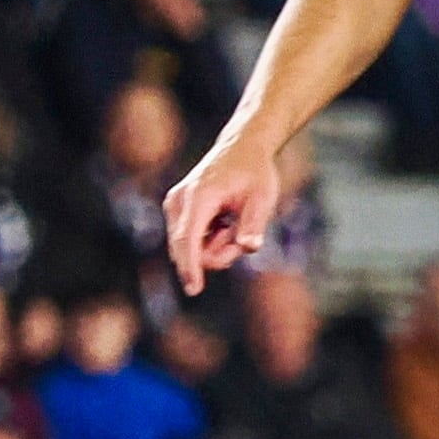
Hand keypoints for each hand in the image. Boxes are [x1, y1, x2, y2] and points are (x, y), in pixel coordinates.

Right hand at [161, 136, 284, 293]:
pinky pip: (191, 242)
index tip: (193, 289)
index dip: (191, 266)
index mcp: (199, 196)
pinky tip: (224, 223)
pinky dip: (211, 241)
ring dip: (216, 247)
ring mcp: (174, 206)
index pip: (189, 238)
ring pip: (190, 248)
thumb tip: (249, 247)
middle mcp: (178, 202)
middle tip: (242, 238)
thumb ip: (255, 223)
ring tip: (233, 225)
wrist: (241, 149)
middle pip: (190, 249)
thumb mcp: (264, 197)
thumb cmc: (255, 173)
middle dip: (219, 254)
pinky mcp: (176, 212)